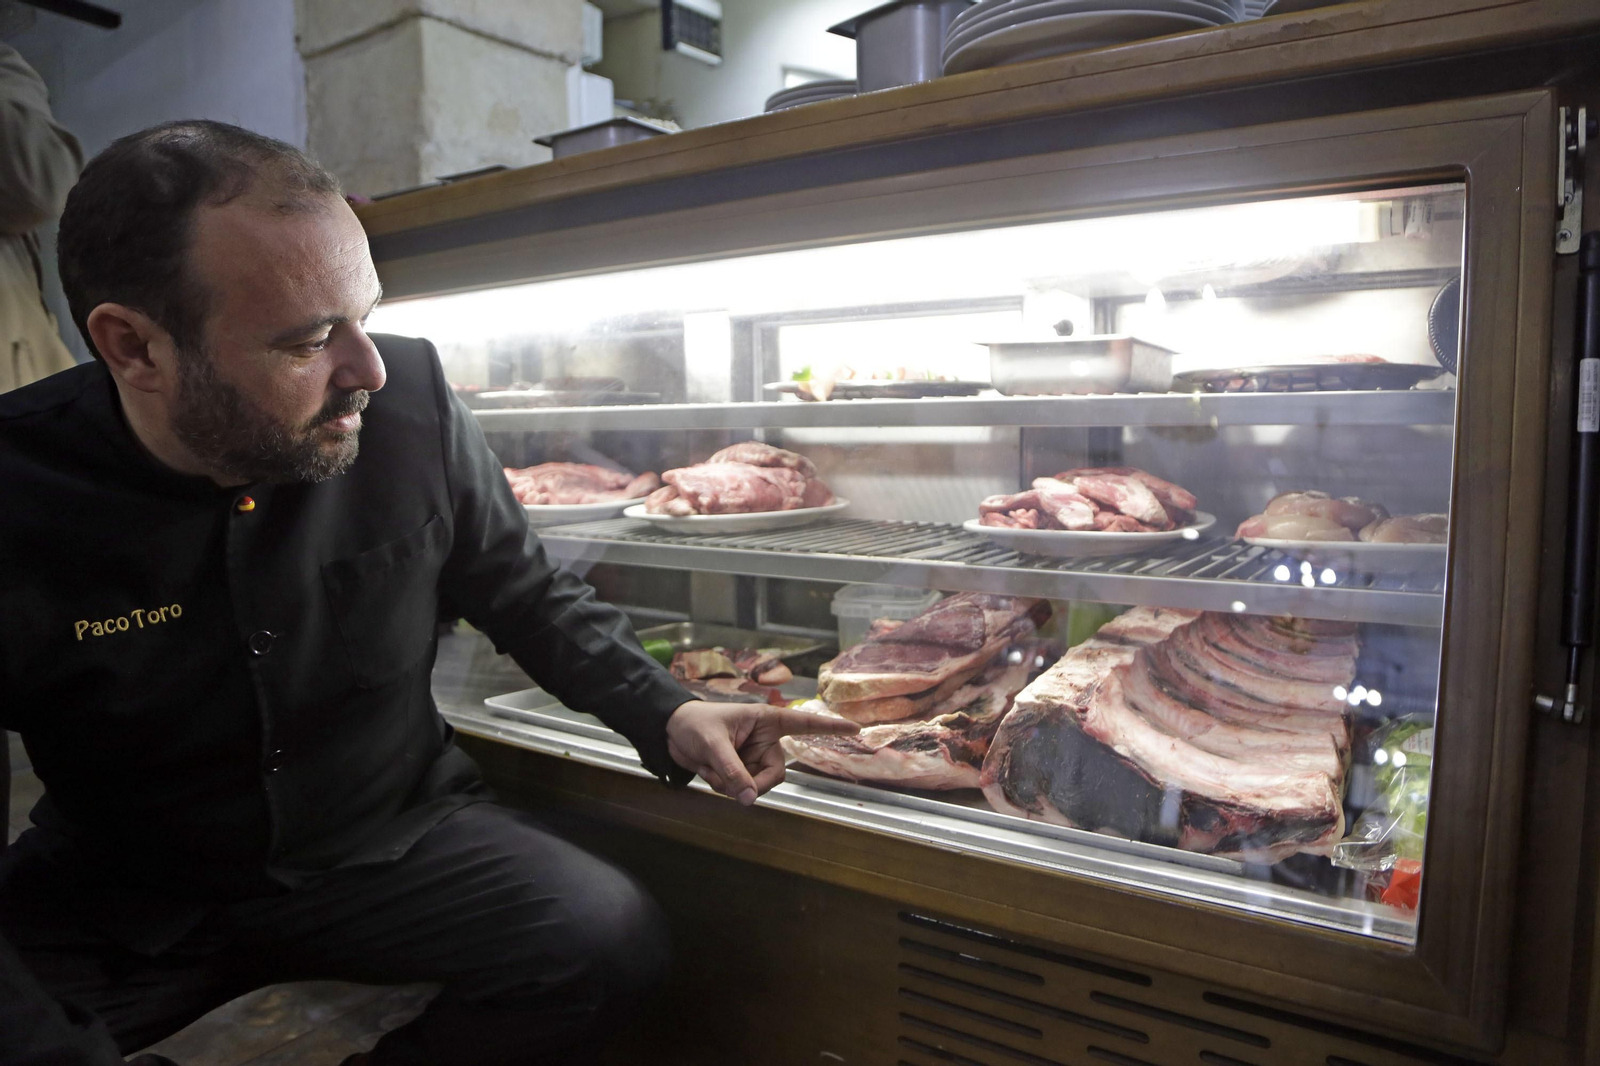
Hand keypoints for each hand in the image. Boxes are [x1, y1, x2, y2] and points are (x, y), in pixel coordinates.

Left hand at [665, 700, 857, 805]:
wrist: (669, 732)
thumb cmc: (694, 724)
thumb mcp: (714, 745)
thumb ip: (733, 772)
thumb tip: (748, 799)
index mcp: (765, 721)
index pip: (803, 724)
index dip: (830, 727)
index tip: (855, 729)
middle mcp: (764, 740)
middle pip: (774, 774)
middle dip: (751, 783)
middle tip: (732, 785)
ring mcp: (752, 757)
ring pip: (755, 786)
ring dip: (730, 783)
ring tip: (710, 766)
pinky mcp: (739, 771)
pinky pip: (739, 789)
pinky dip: (721, 784)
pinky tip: (707, 769)